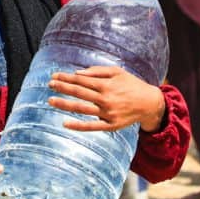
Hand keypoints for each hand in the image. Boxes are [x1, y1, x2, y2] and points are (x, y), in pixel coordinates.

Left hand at [48, 66, 165, 132]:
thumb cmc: (131, 84)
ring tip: (50, 100)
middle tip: (49, 85)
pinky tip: (65, 123)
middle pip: (79, 93)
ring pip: (82, 109)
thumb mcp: (116, 72)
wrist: (150, 103)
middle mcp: (105, 99)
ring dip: (64, 104)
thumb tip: (77, 73)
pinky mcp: (111, 126)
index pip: (80, 81)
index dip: (66, 78)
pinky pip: (91, 127)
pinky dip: (78, 126)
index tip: (54, 76)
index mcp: (106, 85)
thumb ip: (96, 71)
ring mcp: (107, 114)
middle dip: (62, 88)